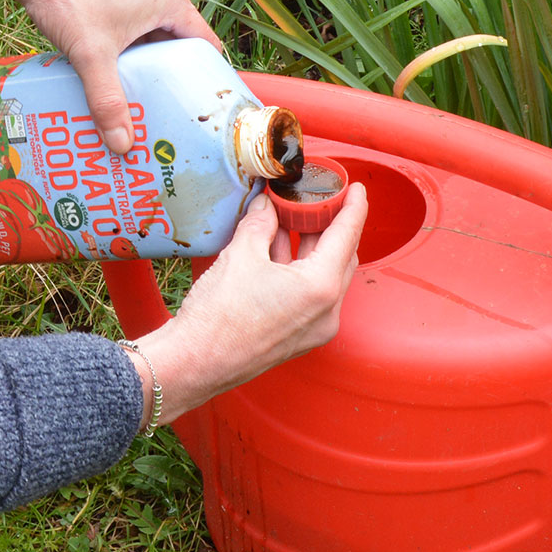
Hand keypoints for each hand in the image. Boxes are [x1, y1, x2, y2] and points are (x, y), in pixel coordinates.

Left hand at [0, 0, 217, 152]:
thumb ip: (108, 101)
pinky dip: (128, 39)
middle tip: (164, 105)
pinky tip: (110, 62)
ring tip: (137, 91)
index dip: (204, 75)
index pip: (204, 43)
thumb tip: (123, 145)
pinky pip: (133, 16)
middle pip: (177, 38)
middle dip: (170, 71)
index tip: (197, 103)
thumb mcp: (92, 56)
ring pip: (152, 27)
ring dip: (145, 56)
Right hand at [120, 185, 368, 424]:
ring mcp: (315, 328)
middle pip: (341, 256)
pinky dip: (300, 269)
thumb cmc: (218, 316)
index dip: (353, 207)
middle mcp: (327, 311)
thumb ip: (261, 224)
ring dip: (310, 247)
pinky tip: (277, 249)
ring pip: (325, 276)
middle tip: (314, 201)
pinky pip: (311, 294)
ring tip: (288, 220)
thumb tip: (267, 206)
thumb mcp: (241, 255)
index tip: (356, 189)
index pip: (347, 235)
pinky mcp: (300, 337)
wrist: (195, 363)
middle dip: (329, 226)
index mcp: (320, 287)